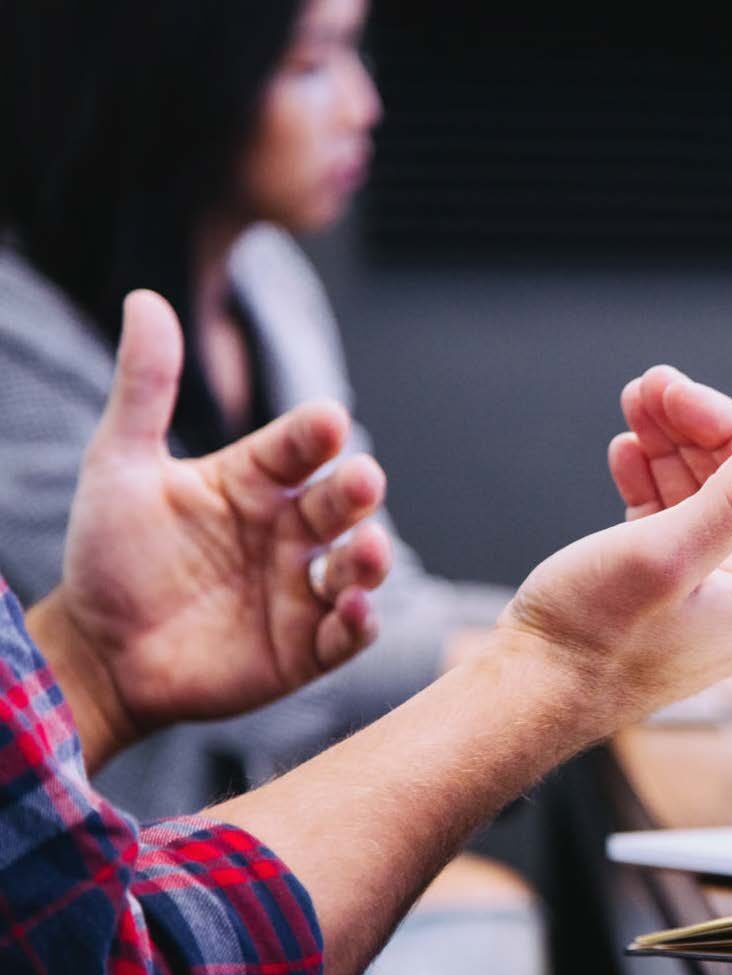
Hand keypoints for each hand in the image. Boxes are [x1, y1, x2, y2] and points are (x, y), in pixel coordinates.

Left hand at [29, 291, 391, 766]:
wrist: (97, 654)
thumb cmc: (111, 556)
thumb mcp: (119, 466)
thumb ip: (144, 388)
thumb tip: (145, 299)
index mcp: (256, 481)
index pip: (299, 446)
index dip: (315, 433)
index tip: (327, 420)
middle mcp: (289, 529)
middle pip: (340, 502)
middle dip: (356, 490)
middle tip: (362, 480)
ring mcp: (301, 589)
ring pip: (356, 565)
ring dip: (371, 556)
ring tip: (367, 550)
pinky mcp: (305, 648)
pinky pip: (345, 633)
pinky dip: (359, 622)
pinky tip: (354, 609)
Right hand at [498, 366, 731, 727]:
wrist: (530, 693)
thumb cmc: (592, 636)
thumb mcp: (667, 555)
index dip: (721, 422)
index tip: (670, 388)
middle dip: (691, 429)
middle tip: (647, 386)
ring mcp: (706, 594)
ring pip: (699, 497)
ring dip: (667, 448)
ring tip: (633, 407)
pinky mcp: (664, 594)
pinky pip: (670, 523)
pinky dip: (650, 483)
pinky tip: (626, 454)